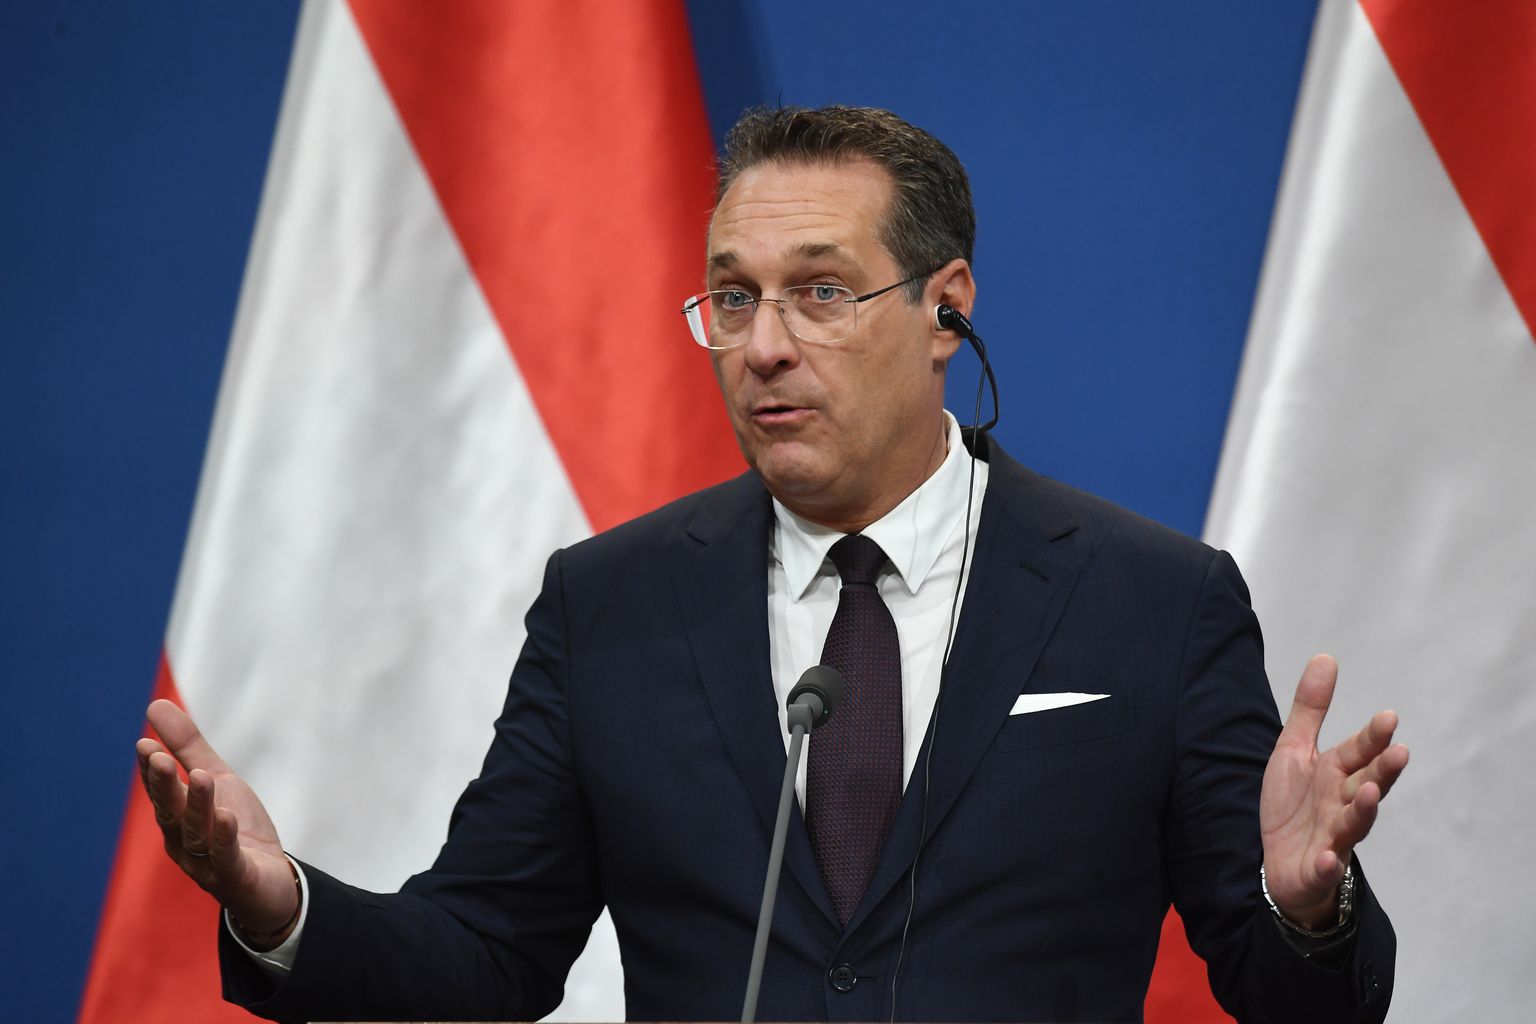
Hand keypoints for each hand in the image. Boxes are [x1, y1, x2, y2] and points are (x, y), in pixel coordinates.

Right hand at [136, 699, 298, 947]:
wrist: (267, 882)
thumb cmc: (235, 828)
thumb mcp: (216, 780)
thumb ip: (188, 748)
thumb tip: (154, 705)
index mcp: (177, 818)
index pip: (160, 792)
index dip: (151, 771)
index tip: (144, 743)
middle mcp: (184, 842)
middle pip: (171, 813)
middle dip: (164, 786)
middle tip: (158, 757)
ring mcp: (207, 862)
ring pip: (197, 833)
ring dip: (198, 806)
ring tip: (202, 776)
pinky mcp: (235, 876)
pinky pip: (227, 857)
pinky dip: (224, 837)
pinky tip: (226, 816)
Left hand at [1259, 654, 1409, 927]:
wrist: (1281, 863)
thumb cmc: (1294, 803)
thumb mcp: (1294, 750)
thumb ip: (1311, 709)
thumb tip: (1325, 657)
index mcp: (1336, 774)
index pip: (1359, 752)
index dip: (1372, 737)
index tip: (1389, 717)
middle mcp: (1341, 804)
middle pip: (1366, 785)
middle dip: (1382, 771)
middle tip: (1399, 752)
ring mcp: (1334, 837)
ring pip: (1353, 825)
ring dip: (1363, 811)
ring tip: (1370, 793)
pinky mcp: (1317, 868)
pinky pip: (1325, 867)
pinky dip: (1328, 864)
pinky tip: (1329, 858)